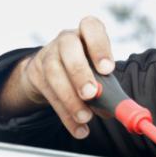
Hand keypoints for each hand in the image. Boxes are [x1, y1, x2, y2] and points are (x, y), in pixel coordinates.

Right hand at [0, 15, 115, 138]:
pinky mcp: (36, 73)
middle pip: (68, 48)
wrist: (53, 70)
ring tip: (86, 118)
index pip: (91, 27)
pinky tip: (79, 129)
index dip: (99, 46)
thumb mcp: (100, 72)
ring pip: (54, 73)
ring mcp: (48, 54)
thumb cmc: (87, 69)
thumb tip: (119, 110)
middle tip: (92, 94)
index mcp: (87, 33)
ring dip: (71, 99)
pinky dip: (66, 115)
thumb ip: (110, 88)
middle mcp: (66, 39)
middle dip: (80, 73)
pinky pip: (50, 95)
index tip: (107, 69)